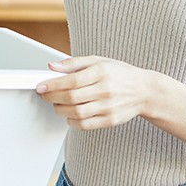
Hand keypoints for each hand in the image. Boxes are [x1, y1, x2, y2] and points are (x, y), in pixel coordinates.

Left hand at [35, 56, 153, 129]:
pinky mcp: (110, 120)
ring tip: (57, 104)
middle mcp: (105, 90)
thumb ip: (74, 63)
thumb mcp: (99, 61)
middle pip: (71, 97)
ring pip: (76, 113)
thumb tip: (52, 66)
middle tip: (46, 96)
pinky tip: (70, 114)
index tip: (41, 86)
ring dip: (60, 110)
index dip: (53, 85)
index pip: (72, 80)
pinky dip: (72, 121)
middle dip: (52, 98)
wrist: (144, 91)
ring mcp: (108, 107)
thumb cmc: (120, 74)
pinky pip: (85, 125)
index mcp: (101, 72)